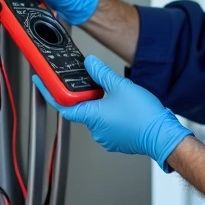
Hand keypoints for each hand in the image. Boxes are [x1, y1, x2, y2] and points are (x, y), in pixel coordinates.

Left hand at [32, 56, 192, 171]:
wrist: (163, 136)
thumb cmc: (144, 116)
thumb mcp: (120, 86)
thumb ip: (101, 73)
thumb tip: (90, 63)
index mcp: (91, 116)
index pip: (62, 104)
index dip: (49, 91)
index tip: (41, 82)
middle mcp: (95, 130)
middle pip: (82, 108)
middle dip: (89, 96)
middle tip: (99, 85)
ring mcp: (106, 137)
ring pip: (97, 116)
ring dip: (103, 105)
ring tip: (120, 97)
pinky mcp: (117, 140)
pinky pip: (108, 124)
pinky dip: (112, 115)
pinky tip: (126, 108)